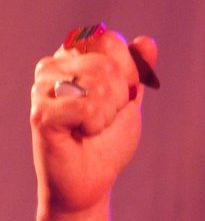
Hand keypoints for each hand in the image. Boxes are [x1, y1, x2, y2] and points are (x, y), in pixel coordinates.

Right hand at [31, 28, 157, 215]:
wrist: (92, 180)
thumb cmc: (108, 141)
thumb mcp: (130, 100)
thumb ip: (138, 69)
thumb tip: (147, 40)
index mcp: (72, 57)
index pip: (109, 41)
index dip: (127, 73)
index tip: (116, 98)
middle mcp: (52, 66)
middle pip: (108, 64)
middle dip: (118, 99)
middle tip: (101, 118)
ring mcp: (42, 86)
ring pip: (99, 85)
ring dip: (107, 115)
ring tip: (90, 127)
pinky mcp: (40, 111)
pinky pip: (86, 107)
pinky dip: (94, 125)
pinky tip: (80, 134)